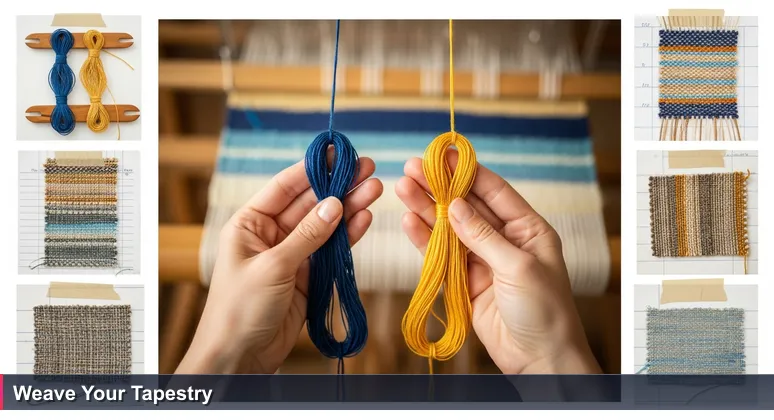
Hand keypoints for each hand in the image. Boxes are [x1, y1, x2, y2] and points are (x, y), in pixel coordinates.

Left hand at [177, 156, 382, 373]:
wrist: (241, 357)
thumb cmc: (240, 309)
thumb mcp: (273, 267)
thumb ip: (307, 235)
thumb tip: (334, 204)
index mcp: (250, 224)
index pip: (284, 187)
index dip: (311, 168)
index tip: (337, 151)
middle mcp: (271, 234)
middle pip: (309, 204)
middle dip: (338, 187)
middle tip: (367, 169)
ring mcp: (291, 255)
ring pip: (324, 226)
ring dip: (348, 208)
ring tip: (375, 189)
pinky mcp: (307, 276)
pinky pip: (330, 251)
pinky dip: (347, 236)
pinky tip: (365, 219)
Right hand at [396, 152, 600, 373]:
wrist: (539, 360)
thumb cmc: (545, 311)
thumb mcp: (518, 267)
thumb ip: (483, 236)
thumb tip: (456, 206)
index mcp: (528, 228)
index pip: (494, 191)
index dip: (468, 172)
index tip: (443, 155)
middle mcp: (504, 240)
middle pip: (467, 207)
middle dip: (440, 188)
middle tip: (412, 168)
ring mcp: (482, 260)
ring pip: (450, 229)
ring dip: (427, 210)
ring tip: (402, 188)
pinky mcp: (465, 281)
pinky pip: (442, 256)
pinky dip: (425, 240)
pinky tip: (409, 221)